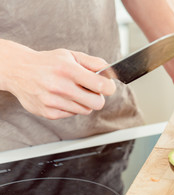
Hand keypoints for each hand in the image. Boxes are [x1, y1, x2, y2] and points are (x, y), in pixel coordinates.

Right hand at [0, 39, 115, 118]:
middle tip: (90, 90)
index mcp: (68, 70)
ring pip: (85, 110)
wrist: (18, 70)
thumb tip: (111, 73)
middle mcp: (60, 86)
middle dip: (98, 97)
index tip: (108, 86)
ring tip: (72, 91)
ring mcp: (53, 102)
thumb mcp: (70, 55)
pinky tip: (61, 97)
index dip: (109, 87)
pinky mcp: (48, 113)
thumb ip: (94, 63)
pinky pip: (72, 114)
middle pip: (97, 103)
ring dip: (84, 102)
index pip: (100, 85)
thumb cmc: (48, 62)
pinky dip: (71, 107)